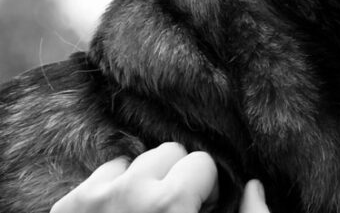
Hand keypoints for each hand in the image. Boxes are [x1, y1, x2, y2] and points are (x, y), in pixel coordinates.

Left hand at [51, 142, 216, 212]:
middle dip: (174, 177)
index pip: (202, 162)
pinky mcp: (68, 206)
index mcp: (169, 203)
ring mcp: (94, 198)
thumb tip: (252, 185)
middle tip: (172, 210)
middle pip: (167, 152)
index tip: (199, 209)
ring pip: (132, 162)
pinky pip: (101, 176)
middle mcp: (129, 192)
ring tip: (142, 212)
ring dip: (141, 182)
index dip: (206, 187)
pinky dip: (112, 191)